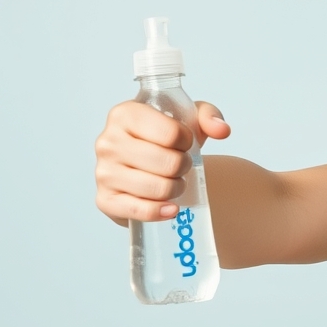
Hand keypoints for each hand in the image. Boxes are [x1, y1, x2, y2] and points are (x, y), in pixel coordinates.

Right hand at [94, 100, 230, 224]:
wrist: (145, 165)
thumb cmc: (164, 139)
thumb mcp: (187, 118)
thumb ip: (208, 116)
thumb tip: (222, 130)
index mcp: (124, 114)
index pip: (170, 133)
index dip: (187, 141)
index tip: (184, 143)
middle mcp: (108, 141)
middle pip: (166, 162)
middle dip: (183, 166)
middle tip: (182, 166)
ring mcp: (103, 172)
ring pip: (156, 187)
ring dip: (175, 188)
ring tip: (175, 182)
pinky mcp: (105, 200)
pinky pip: (140, 210)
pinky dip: (160, 211)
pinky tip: (172, 209)